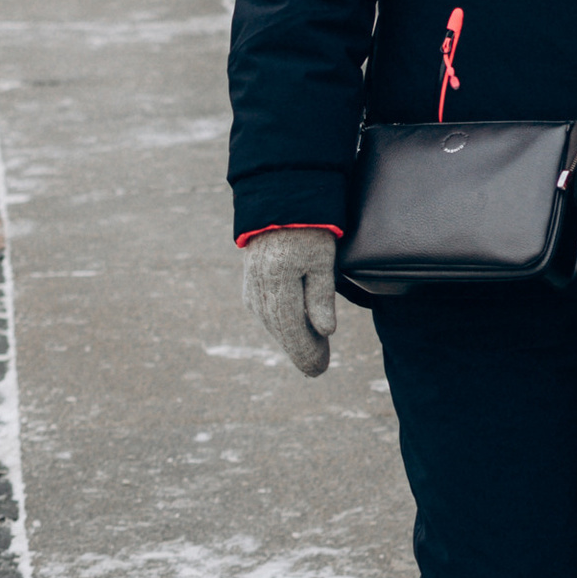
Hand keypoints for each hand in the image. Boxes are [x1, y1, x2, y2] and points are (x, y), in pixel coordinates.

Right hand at [241, 228, 338, 376]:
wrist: (278, 208)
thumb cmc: (307, 231)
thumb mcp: (322, 259)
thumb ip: (321, 296)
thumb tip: (326, 331)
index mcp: (277, 285)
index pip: (291, 330)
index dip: (306, 353)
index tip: (319, 369)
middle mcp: (258, 292)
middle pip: (281, 332)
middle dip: (301, 352)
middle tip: (318, 368)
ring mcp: (251, 291)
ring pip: (273, 326)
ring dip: (292, 341)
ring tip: (312, 355)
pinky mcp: (250, 289)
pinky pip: (267, 316)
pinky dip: (282, 328)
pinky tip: (296, 334)